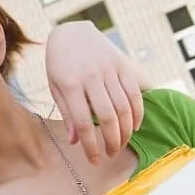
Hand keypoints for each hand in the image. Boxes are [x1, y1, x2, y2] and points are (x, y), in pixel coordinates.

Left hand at [45, 21, 144, 163]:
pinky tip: (135, 126)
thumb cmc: (60, 66)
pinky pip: (135, 92)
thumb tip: (75, 141)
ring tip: (121, 144)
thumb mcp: (56, 88)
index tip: (94, 161)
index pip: (83, 123)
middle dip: (111, 141)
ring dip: (126, 131)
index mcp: (70, 85)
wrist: (72, 33)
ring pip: (124, 107)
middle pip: (107, 117)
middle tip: (111, 155)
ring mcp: (109, 70)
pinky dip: (137, 112)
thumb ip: (68, 113)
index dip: (91, 145)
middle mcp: (91, 77)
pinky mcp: (123, 64)